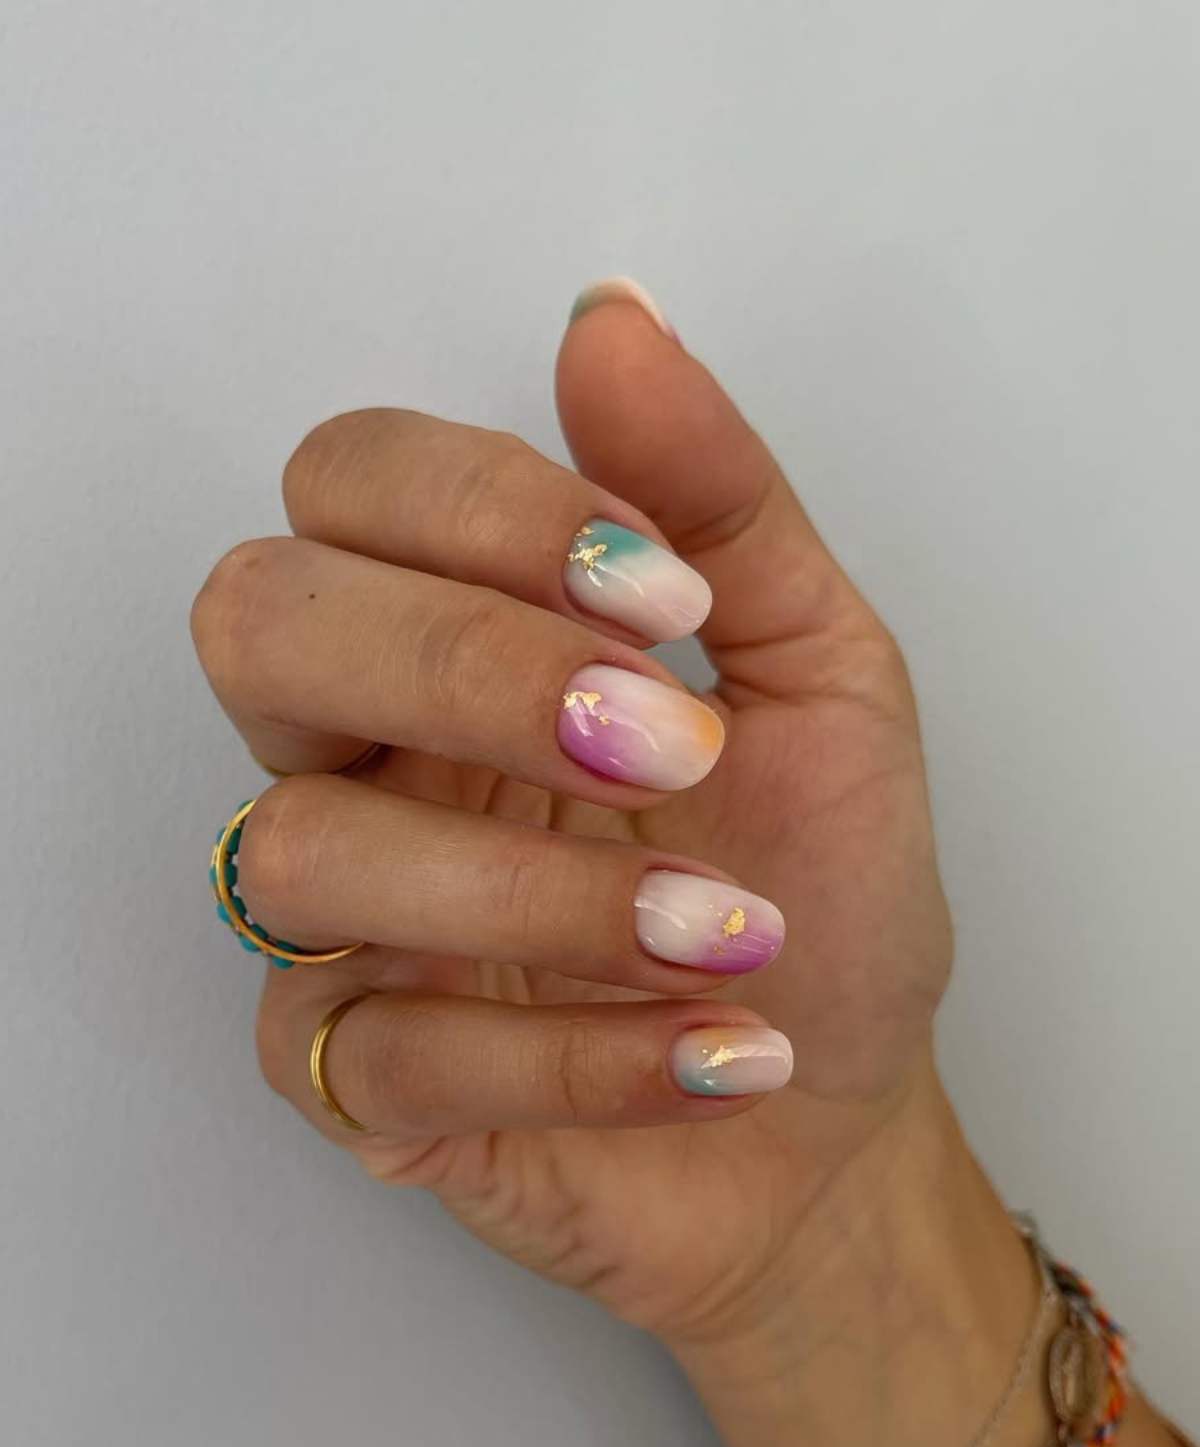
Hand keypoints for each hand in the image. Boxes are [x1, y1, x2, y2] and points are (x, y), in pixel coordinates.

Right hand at [191, 291, 951, 1356]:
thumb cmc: (829, 891)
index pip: (349, 483)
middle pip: (256, 621)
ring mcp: (346, 924)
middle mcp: (370, 759)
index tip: (667, 599)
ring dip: (539, 897)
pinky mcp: (357, 1083)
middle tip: (662, 749)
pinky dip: (580, 1060)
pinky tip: (717, 1058)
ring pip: (295, 852)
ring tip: (730, 937)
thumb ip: (719, 503)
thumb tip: (610, 322)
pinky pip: (379, 1053)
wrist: (841, 1113)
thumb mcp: (823, 676)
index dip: (483, 509)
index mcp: (461, 636)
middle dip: (465, 664)